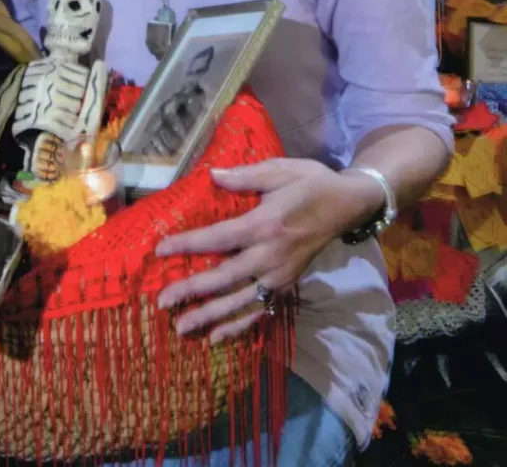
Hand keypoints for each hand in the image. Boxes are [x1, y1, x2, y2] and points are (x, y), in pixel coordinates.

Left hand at [155, 159, 382, 343]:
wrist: (346, 205)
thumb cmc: (310, 182)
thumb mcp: (280, 169)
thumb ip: (245, 176)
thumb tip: (211, 175)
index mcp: (265, 224)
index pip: (218, 238)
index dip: (188, 245)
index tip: (160, 250)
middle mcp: (271, 256)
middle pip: (224, 278)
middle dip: (192, 290)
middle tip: (162, 301)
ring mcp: (280, 275)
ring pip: (240, 301)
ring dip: (210, 316)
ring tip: (182, 328)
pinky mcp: (287, 285)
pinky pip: (260, 310)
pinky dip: (239, 326)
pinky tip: (217, 337)